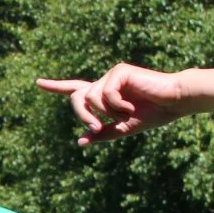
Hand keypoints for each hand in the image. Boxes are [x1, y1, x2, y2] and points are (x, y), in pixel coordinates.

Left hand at [36, 63, 190, 144]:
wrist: (174, 103)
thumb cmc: (153, 115)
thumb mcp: (123, 129)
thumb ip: (102, 133)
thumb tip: (80, 141)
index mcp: (104, 95)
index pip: (76, 90)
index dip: (56, 87)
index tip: (38, 83)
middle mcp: (104, 83)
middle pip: (76, 97)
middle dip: (83, 115)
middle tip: (95, 126)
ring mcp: (112, 75)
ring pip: (90, 97)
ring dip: (106, 112)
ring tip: (127, 112)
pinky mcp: (119, 71)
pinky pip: (105, 93)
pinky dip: (116, 105)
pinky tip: (131, 105)